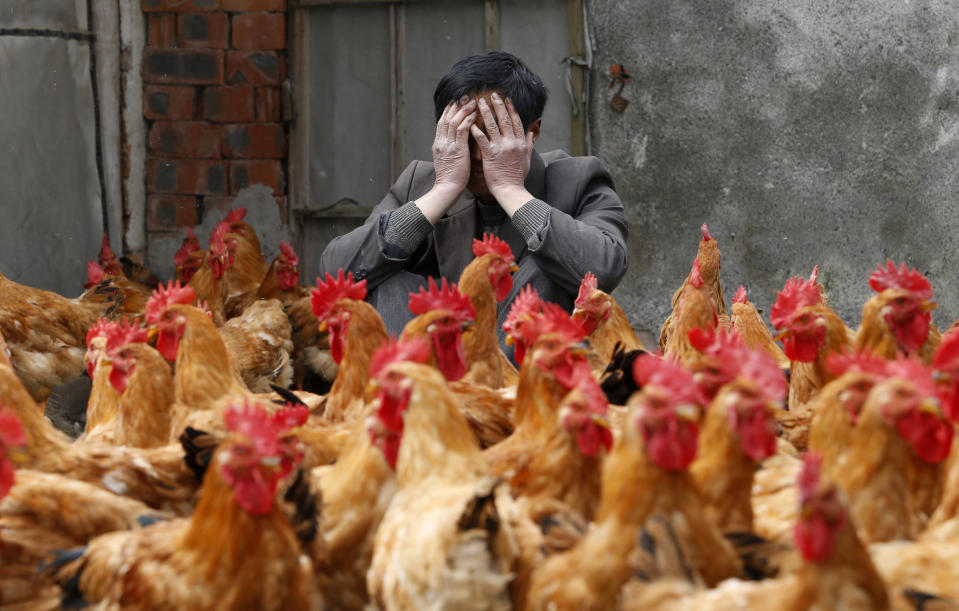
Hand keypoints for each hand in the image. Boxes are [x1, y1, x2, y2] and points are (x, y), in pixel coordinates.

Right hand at [415, 98, 476, 222]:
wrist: (447, 189)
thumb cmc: (451, 178)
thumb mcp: (447, 160)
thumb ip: (450, 149)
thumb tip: (457, 142)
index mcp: (438, 144)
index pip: (442, 122)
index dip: (449, 111)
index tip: (456, 102)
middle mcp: (441, 142)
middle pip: (447, 118)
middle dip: (456, 106)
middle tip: (465, 96)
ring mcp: (448, 145)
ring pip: (454, 121)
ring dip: (464, 110)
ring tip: (473, 101)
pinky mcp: (457, 149)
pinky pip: (462, 130)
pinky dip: (468, 120)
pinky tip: (475, 114)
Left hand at [469, 93, 533, 214]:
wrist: (510, 190)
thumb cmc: (517, 176)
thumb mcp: (527, 159)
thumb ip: (529, 144)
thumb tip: (532, 132)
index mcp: (520, 143)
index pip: (516, 121)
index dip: (511, 108)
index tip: (506, 99)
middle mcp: (511, 142)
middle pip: (504, 119)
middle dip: (498, 105)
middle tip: (492, 95)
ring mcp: (500, 148)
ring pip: (492, 126)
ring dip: (486, 112)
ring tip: (479, 103)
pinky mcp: (490, 155)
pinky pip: (482, 139)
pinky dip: (476, 130)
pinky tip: (470, 122)